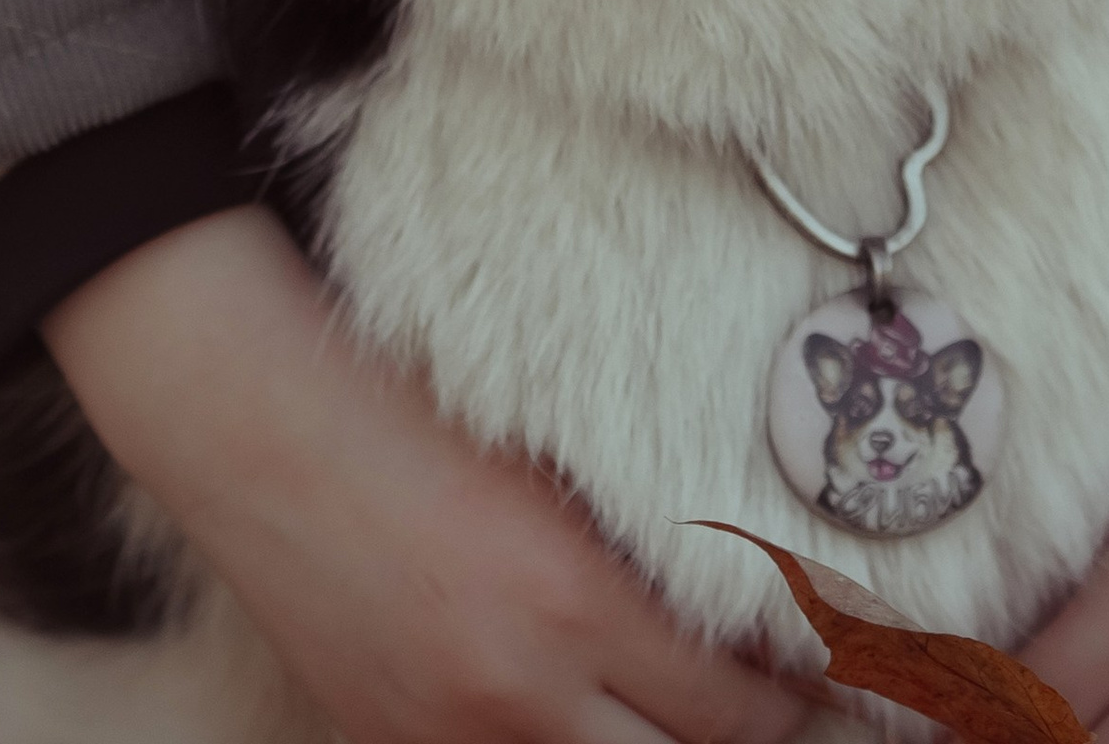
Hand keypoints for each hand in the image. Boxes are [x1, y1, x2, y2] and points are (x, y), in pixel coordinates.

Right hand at [45, 205, 821, 743]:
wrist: (252, 419)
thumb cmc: (413, 399)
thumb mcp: (555, 458)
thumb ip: (645, 539)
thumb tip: (750, 590)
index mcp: (569, 601)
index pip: (740, 709)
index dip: (810, 703)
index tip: (856, 676)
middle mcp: (518, 694)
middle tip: (808, 705)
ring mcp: (449, 738)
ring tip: (723, 715)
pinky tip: (608, 720)